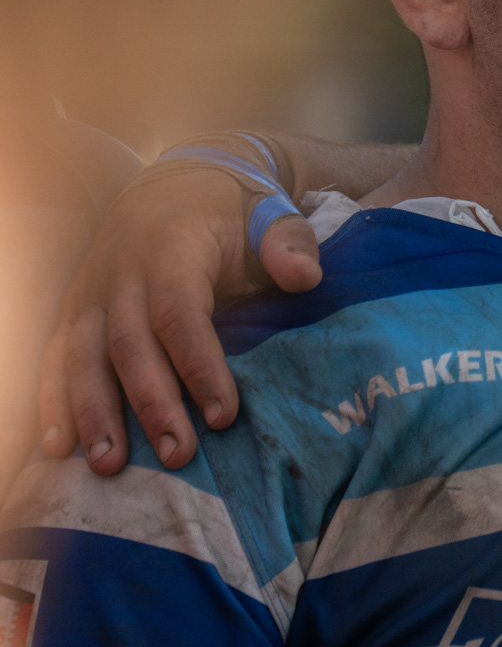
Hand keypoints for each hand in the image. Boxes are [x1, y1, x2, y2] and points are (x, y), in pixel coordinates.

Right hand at [39, 172, 320, 474]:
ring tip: (109, 465)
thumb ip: (287, 243)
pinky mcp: (75, 312)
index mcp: (170, 250)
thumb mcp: (267, 215)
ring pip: (83, 356)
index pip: (180, 314)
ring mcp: (91, 294)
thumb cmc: (231, 213)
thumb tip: (306, 276)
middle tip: (178, 455)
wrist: (178, 181)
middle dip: (151, 403)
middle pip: (129, 344)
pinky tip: (56, 446)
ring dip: (93, 412)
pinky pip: (55, 357)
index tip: (225, 414)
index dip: (200, 365)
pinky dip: (52, 400)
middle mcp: (121, 273)